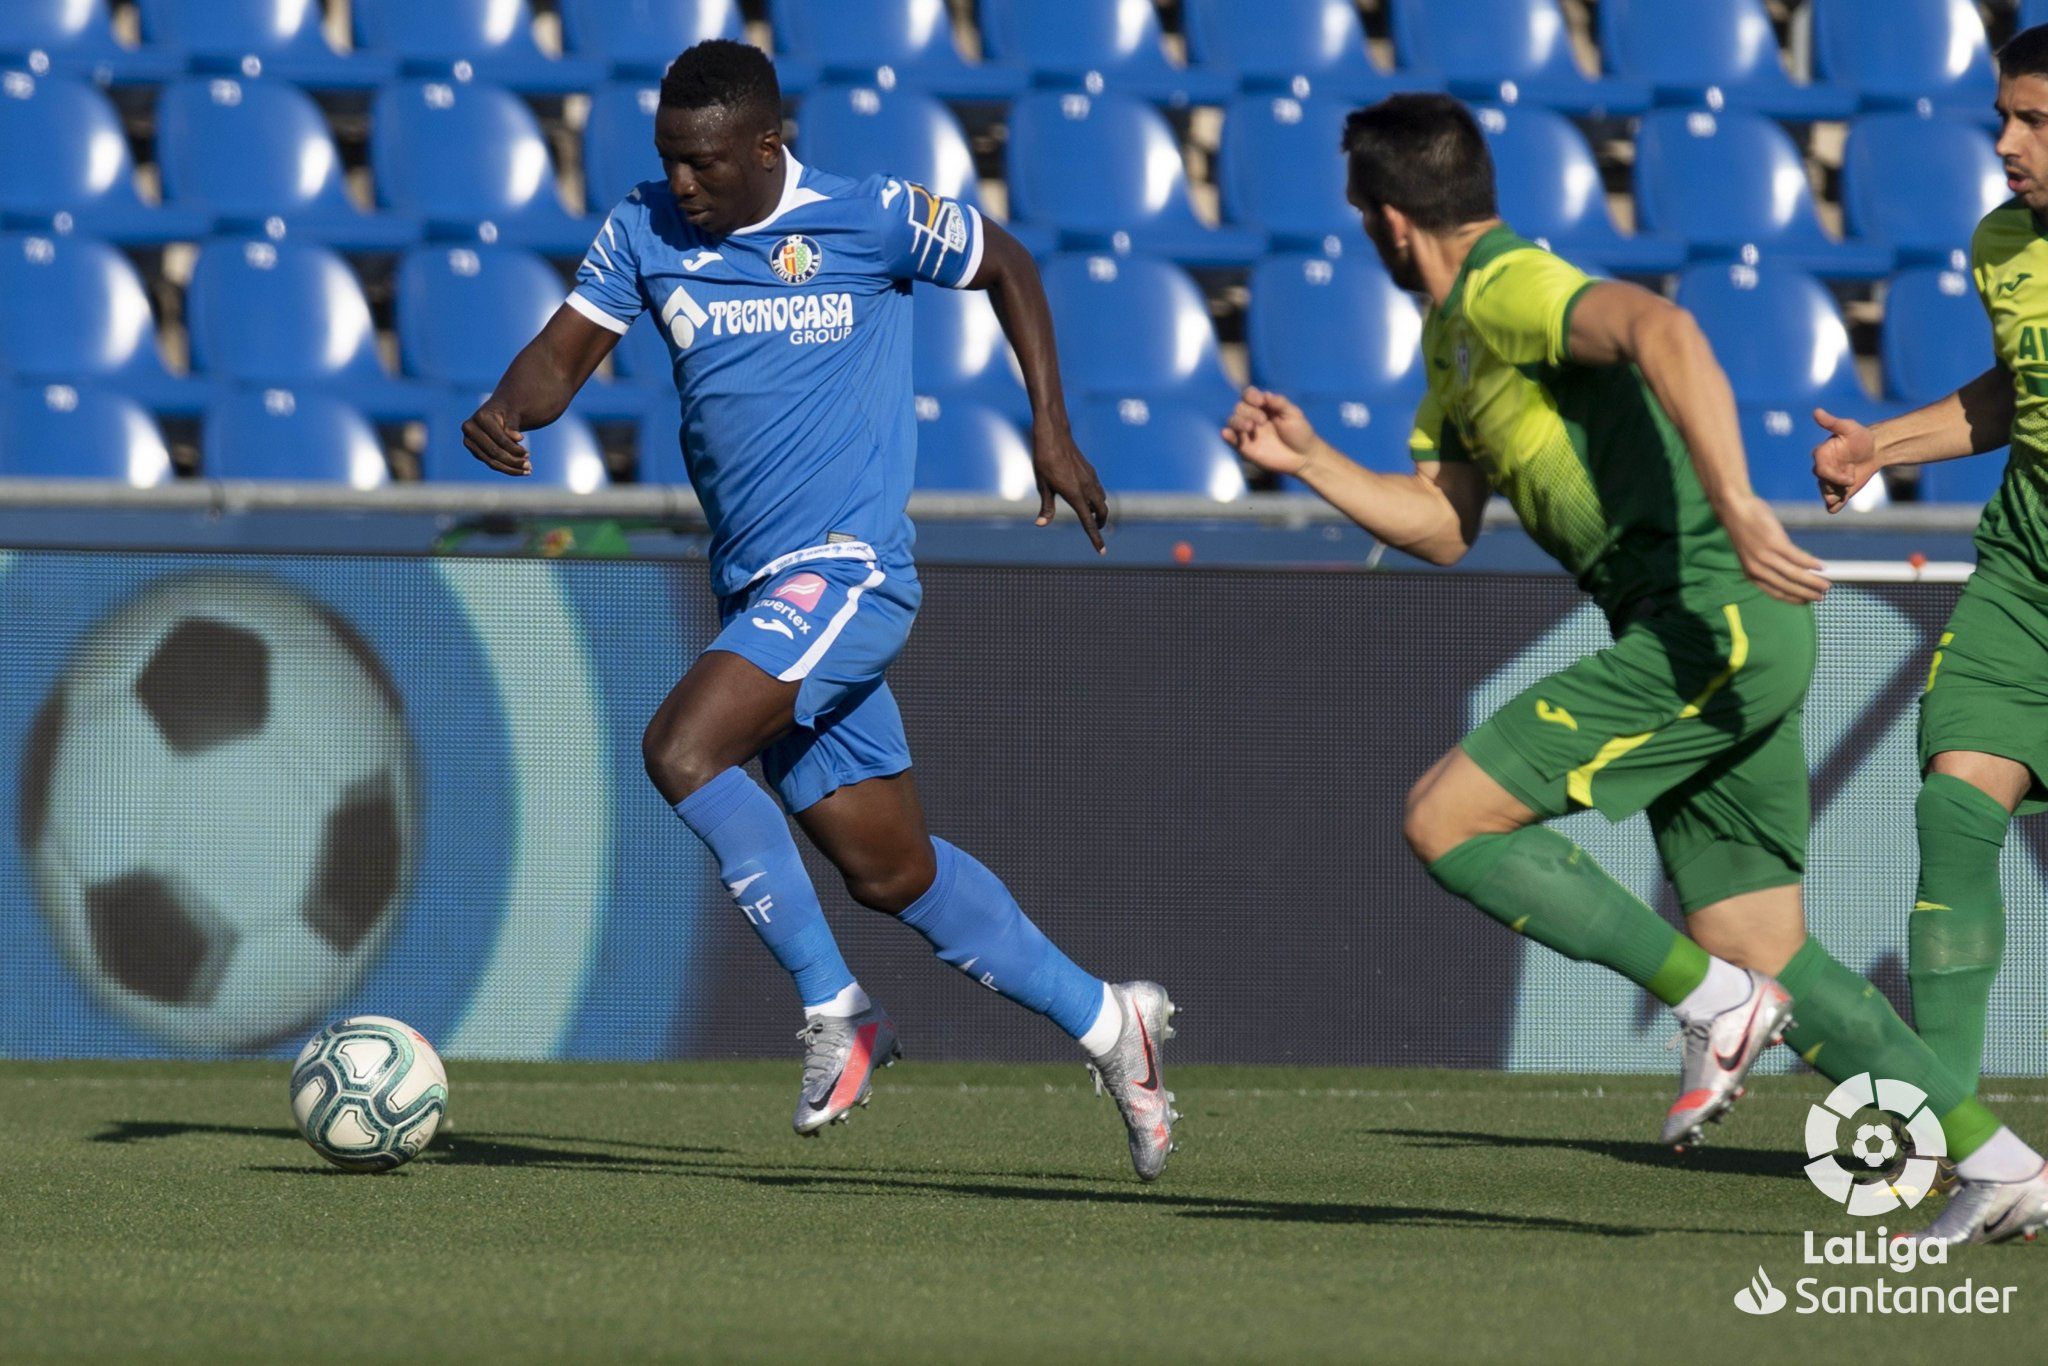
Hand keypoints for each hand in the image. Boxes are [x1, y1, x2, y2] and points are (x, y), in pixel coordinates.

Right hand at [462, 403, 530, 475]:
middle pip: (494, 452)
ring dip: (511, 468)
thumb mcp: (512, 414)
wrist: (498, 412)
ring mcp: (470, 442)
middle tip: (529, 466)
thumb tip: (517, 438)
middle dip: (513, 461)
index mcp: (480, 417)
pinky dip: (507, 468)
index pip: (499, 439)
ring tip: (528, 470)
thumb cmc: (507, 412)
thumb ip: (513, 425)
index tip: (528, 454)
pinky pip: (492, 463)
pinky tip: (521, 471)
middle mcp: (470, 430)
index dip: (513, 448)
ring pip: (492, 461)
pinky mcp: (475, 452)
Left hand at [1031, 419, 1109, 552]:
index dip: (1095, 538)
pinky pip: (1098, 489)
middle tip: (1095, 531)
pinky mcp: (1090, 470)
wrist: (1053, 434)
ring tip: (1090, 514)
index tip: (1102, 551)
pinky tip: (1085, 495)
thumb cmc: (1044, 460)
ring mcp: (1091, 477)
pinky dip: (1096, 497)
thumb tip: (1041, 524)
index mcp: (1075, 494)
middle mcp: (1087, 487)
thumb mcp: (1042, 485)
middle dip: (1101, 524)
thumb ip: (1046, 507)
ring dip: (1099, 510)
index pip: (1088, 522)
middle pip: (1102, 512)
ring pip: (1102, 500)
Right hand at [1221, 387, 1320, 475]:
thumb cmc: (1300, 433)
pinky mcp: (1245, 448)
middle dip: (1249, 412)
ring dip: (1238, 421)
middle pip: (1240, 407)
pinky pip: (1231, 439)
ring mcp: (1248, 432)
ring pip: (1233, 421)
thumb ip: (1280, 403)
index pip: (1249, 395)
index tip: (1261, 402)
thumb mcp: (1294, 414)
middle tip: (1262, 421)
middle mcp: (1253, 417)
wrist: (1303, 457)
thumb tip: (1265, 394)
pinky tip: (1226, 433)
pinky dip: (1227, 435)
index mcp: (1265, 407)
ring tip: (1250, 428)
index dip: (1251, 396)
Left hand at [1718, 492, 1828, 603]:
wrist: (1734, 508)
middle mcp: (1757, 569)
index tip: (1806, 602)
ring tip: (1826, 586)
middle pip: (1787, 587)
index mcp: (1751, 574)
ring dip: (1813, 582)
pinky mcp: (1774, 543)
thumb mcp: (1751, 554)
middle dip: (1806, 594)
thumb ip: (1765, 565)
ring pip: (1794, 574)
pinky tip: (1821, 567)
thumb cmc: (1745, 529)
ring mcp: (1765, 556)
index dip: (1793, 599)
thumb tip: (1788, 572)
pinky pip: (1797, 557)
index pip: (1775, 593)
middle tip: (1821, 597)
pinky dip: (1811, 563)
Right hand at [1810, 407, 1879, 513]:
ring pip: (1827, 495)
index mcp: (1821, 456)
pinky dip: (1836, 506)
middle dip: (1836, 486)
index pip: (1820, 471)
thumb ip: (1831, 422)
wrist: (1875, 449)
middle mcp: (1823, 469)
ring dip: (1837, 495)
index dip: (1833, 476)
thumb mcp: (1848, 427)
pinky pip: (1832, 505)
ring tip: (1849, 488)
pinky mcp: (1839, 491)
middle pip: (1823, 484)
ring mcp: (1830, 481)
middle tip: (1851, 480)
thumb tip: (1816, 411)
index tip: (1850, 478)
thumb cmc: (1860, 437)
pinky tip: (1844, 500)